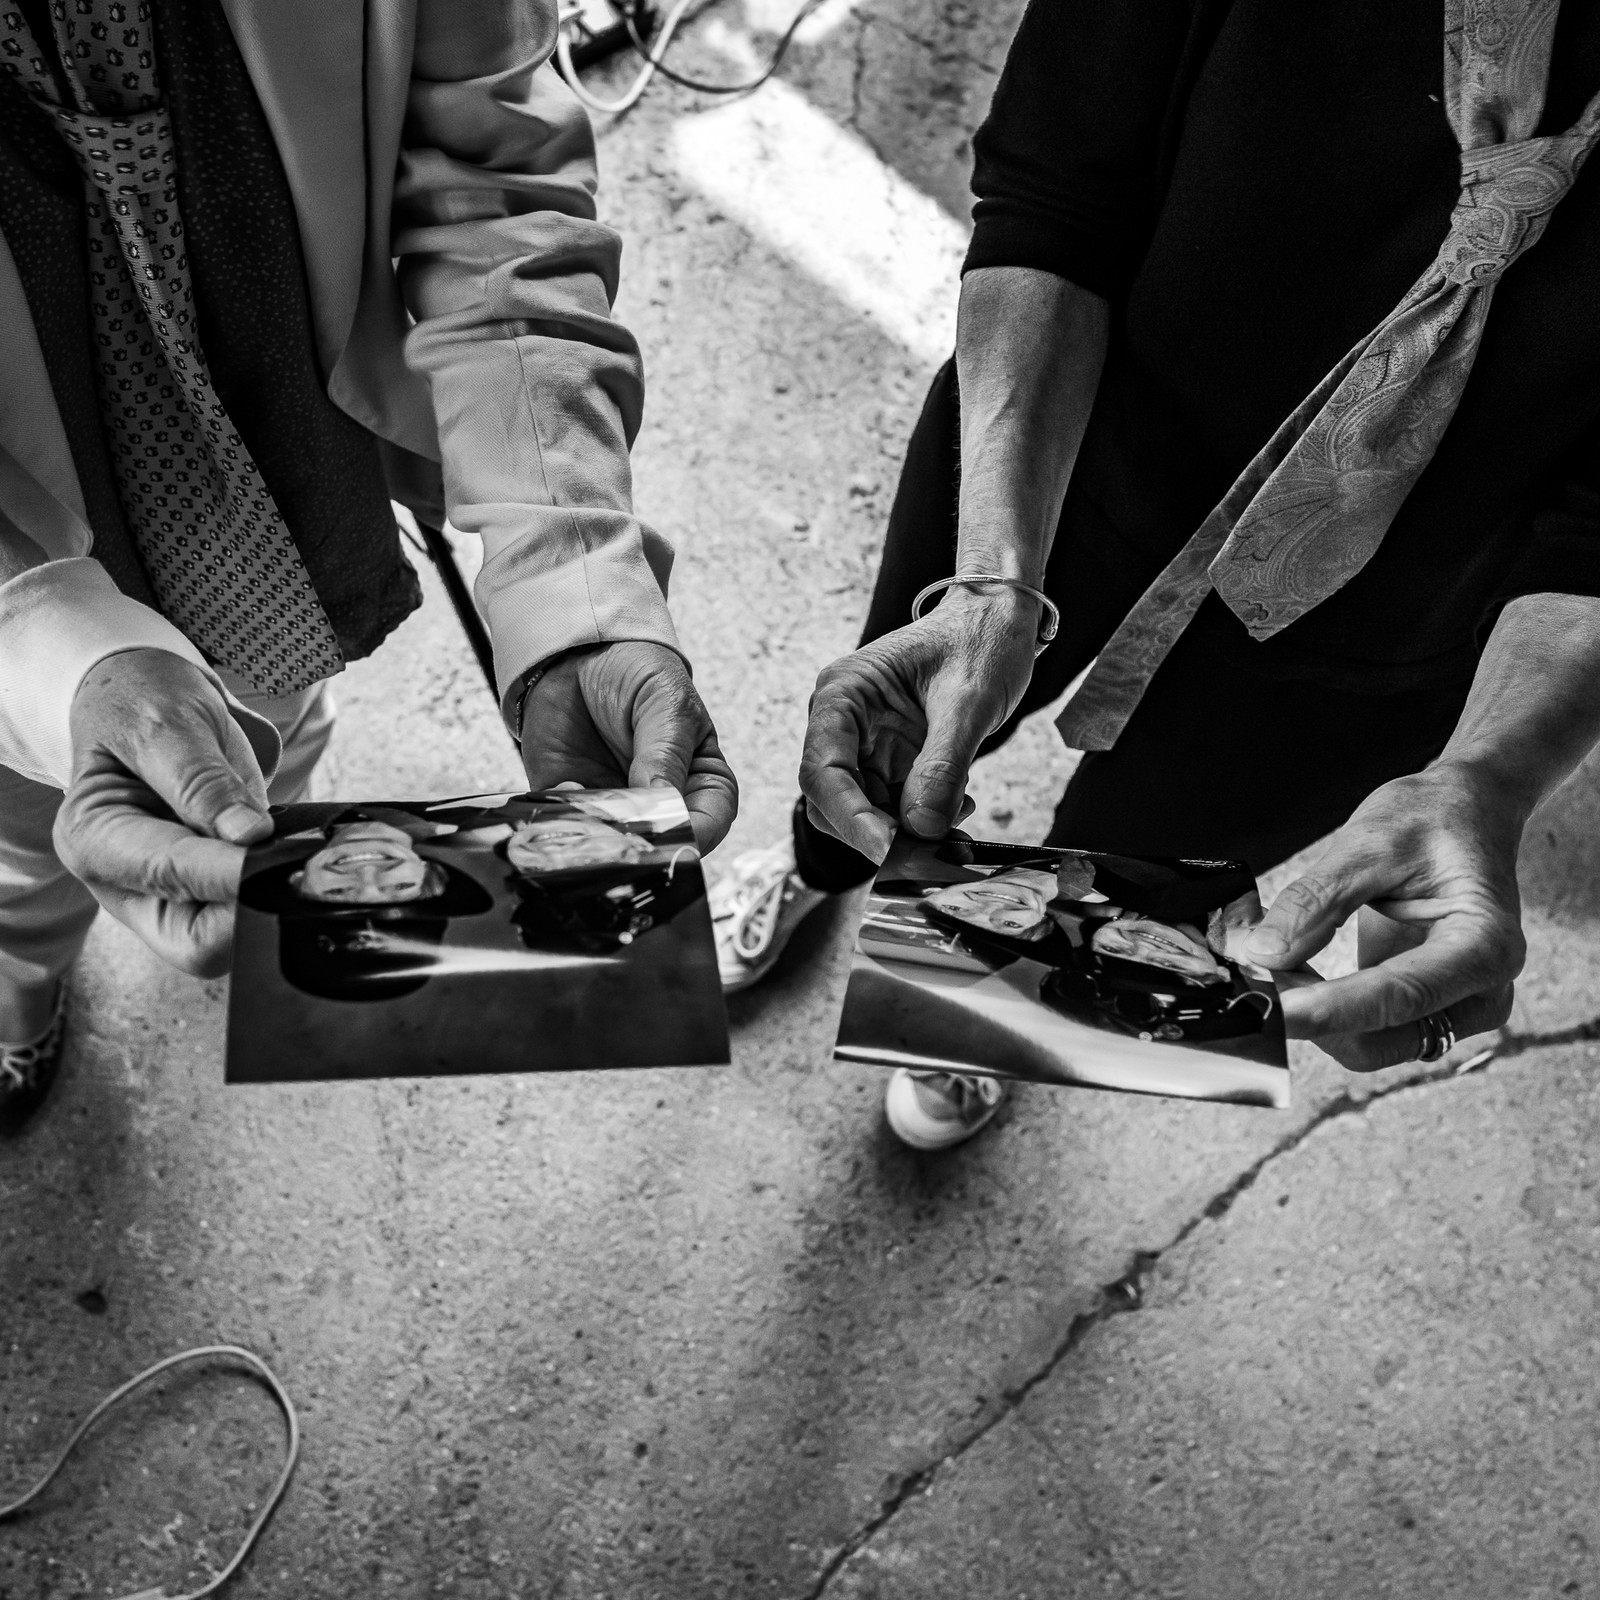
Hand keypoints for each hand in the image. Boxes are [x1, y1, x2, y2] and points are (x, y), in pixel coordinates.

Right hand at [54, 649, 273, 977]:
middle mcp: (125, 883)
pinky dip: (277, 889)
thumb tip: (247, 836)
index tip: (276, 856)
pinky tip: (297, 858)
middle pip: (197, 944)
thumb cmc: (140, 706)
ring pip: (230, 940)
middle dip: (251, 914)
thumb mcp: (166, 725)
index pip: (169, 874)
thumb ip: (201, 781)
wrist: (143, 702)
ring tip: (300, 853)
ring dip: (270, 902)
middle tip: (299, 866)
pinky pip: (247, 913)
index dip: (230, 873)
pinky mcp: (206, 893)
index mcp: (93, 840)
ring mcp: (168, 896)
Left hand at [518, 641, 736, 851]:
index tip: (672, 830)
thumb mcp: (666, 704)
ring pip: (614, 841)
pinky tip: (569, 782)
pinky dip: (568, 815)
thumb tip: (664, 803)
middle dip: (642, 836)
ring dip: (602, 829)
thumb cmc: (637, 671)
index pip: (710, 821)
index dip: (696, 833)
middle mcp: (660, 802)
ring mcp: (617, 807)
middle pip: (661, 841)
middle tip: (625, 816)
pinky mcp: (574, 803)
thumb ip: (666, 755)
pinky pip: (571, 825)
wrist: (576, 652)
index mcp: (700, 779)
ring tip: (594, 795)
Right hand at [800, 587, 1040, 861]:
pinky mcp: (892, 764)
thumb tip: (921, 828)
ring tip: (957, 836)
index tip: (888, 849)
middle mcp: (843, 726)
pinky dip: (923, 827)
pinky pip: (895, 812)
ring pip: (865, 817)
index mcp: (843, 695)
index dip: (850, 818)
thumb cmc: (979, 640)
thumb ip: (942, 766)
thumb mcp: (968, 699)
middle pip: (836, 805)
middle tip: (936, 857)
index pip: (823, 771)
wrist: (999, 623)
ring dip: (906, 839)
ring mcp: (866, 748)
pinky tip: (958, 815)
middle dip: (881, 838)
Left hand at [1244, 762, 1525, 1070]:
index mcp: (1486, 947)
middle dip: (1311, 1016)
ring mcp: (1455, 1009)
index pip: (1399, 998)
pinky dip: (1321, 1006)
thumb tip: (1262, 953)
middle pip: (1380, 1041)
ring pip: (1366, 1043)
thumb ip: (1314, 901)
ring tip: (1268, 960)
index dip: (1328, 1011)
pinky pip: (1364, 1028)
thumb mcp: (1367, 844)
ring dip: (1311, 1013)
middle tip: (1252, 972)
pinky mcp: (1423, 1010)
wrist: (1467, 813)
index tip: (1270, 1007)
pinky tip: (1290, 967)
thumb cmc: (1433, 819)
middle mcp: (1481, 992)